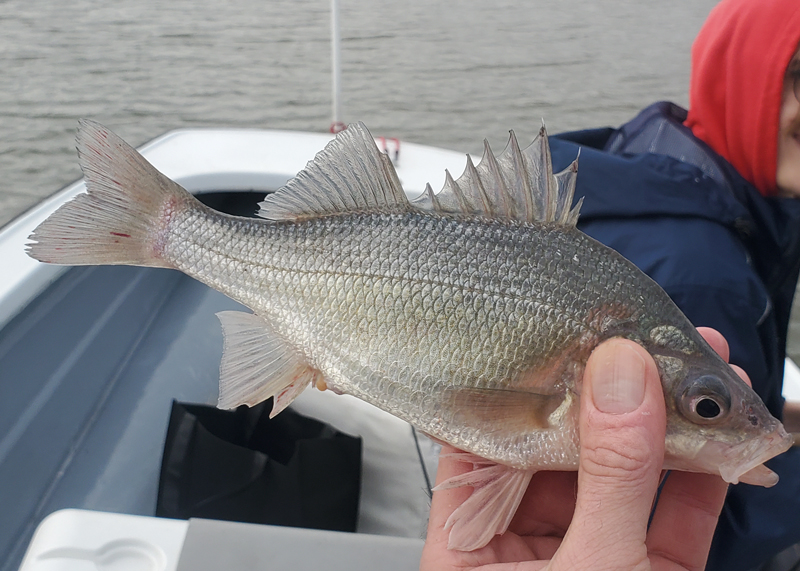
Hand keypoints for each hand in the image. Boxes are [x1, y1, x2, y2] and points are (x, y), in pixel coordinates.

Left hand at [420, 328, 741, 570]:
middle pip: (565, 455)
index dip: (523, 385)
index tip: (560, 338)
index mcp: (472, 550)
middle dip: (611, 398)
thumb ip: (606, 477)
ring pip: (622, 483)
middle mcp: (528, 551)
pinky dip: (697, 484)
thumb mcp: (588, 566)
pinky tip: (713, 441)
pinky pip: (670, 523)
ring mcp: (590, 561)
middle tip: (642, 342)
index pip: (486, 443)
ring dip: (662, 429)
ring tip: (691, 371)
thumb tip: (621, 377)